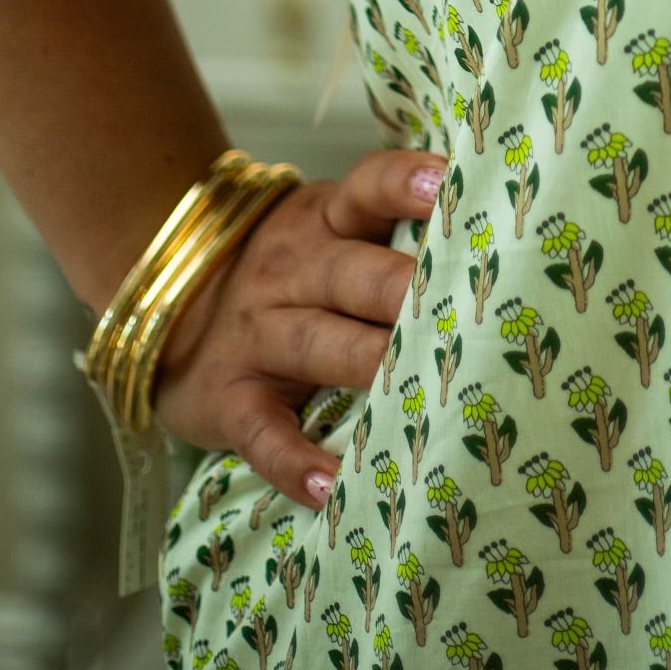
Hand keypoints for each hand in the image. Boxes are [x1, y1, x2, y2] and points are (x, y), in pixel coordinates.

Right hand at [150, 146, 446, 507]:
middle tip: (465, 309)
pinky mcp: (230, 398)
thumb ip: (391, 230)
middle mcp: (292, 269)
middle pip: (354, 273)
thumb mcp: (329, 229)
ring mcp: (258, 333)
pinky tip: (331, 486)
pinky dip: (294, 462)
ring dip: (368, 364)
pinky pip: (262, 432)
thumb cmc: (291, 270)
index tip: (445, 184)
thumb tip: (500, 237)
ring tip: (418, 392)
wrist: (170, 305)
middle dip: (406, 290)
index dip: (405, 184)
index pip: (367, 188)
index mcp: (327, 220)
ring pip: (318, 344)